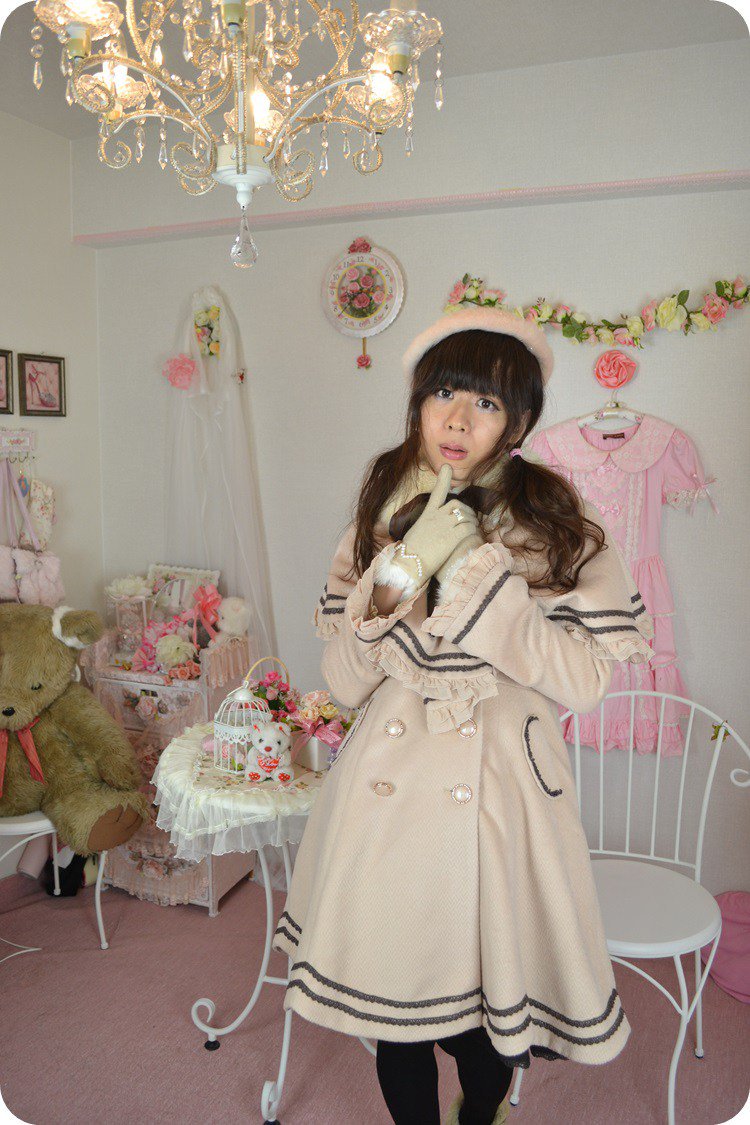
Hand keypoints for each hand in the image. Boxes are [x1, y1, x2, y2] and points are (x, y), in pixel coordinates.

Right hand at [392, 464, 479, 586]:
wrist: (409, 564)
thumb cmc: (410, 553)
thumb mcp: (416, 534)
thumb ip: (427, 527)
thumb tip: (434, 531)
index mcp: (427, 514)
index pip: (437, 492)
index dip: (443, 478)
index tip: (447, 467)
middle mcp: (436, 516)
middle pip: (456, 504)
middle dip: (466, 509)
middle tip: (471, 518)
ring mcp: (444, 525)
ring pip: (465, 515)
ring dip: (472, 520)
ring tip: (474, 527)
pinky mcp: (452, 537)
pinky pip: (468, 527)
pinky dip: (473, 529)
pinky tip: (474, 534)